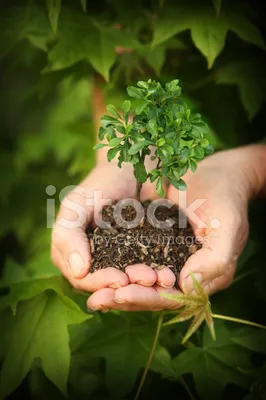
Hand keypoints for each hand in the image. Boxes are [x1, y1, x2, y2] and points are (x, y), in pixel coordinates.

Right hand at [51, 162, 176, 294]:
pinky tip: (171, 274)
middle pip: (109, 287)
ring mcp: (120, 263)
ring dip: (147, 286)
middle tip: (149, 279)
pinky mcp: (143, 258)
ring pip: (131, 284)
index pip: (84, 281)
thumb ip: (69, 235)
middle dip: (129, 287)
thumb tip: (78, 272)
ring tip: (164, 278)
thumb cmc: (98, 185)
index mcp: (73, 257)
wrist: (129, 170)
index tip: (121, 279)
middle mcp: (95, 265)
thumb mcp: (77, 206)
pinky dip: (159, 275)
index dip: (101, 283)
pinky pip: (150, 272)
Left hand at [87, 146, 264, 310]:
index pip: (174, 298)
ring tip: (94, 292)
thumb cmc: (225, 197)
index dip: (147, 298)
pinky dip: (119, 268)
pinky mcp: (158, 246)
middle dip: (126, 297)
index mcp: (207, 276)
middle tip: (97, 298)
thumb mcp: (226, 226)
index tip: (121, 293)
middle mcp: (188, 274)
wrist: (217, 173)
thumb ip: (215, 260)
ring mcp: (171, 260)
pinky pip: (137, 262)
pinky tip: (98, 269)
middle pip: (154, 295)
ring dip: (119, 288)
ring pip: (142, 283)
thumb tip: (184, 286)